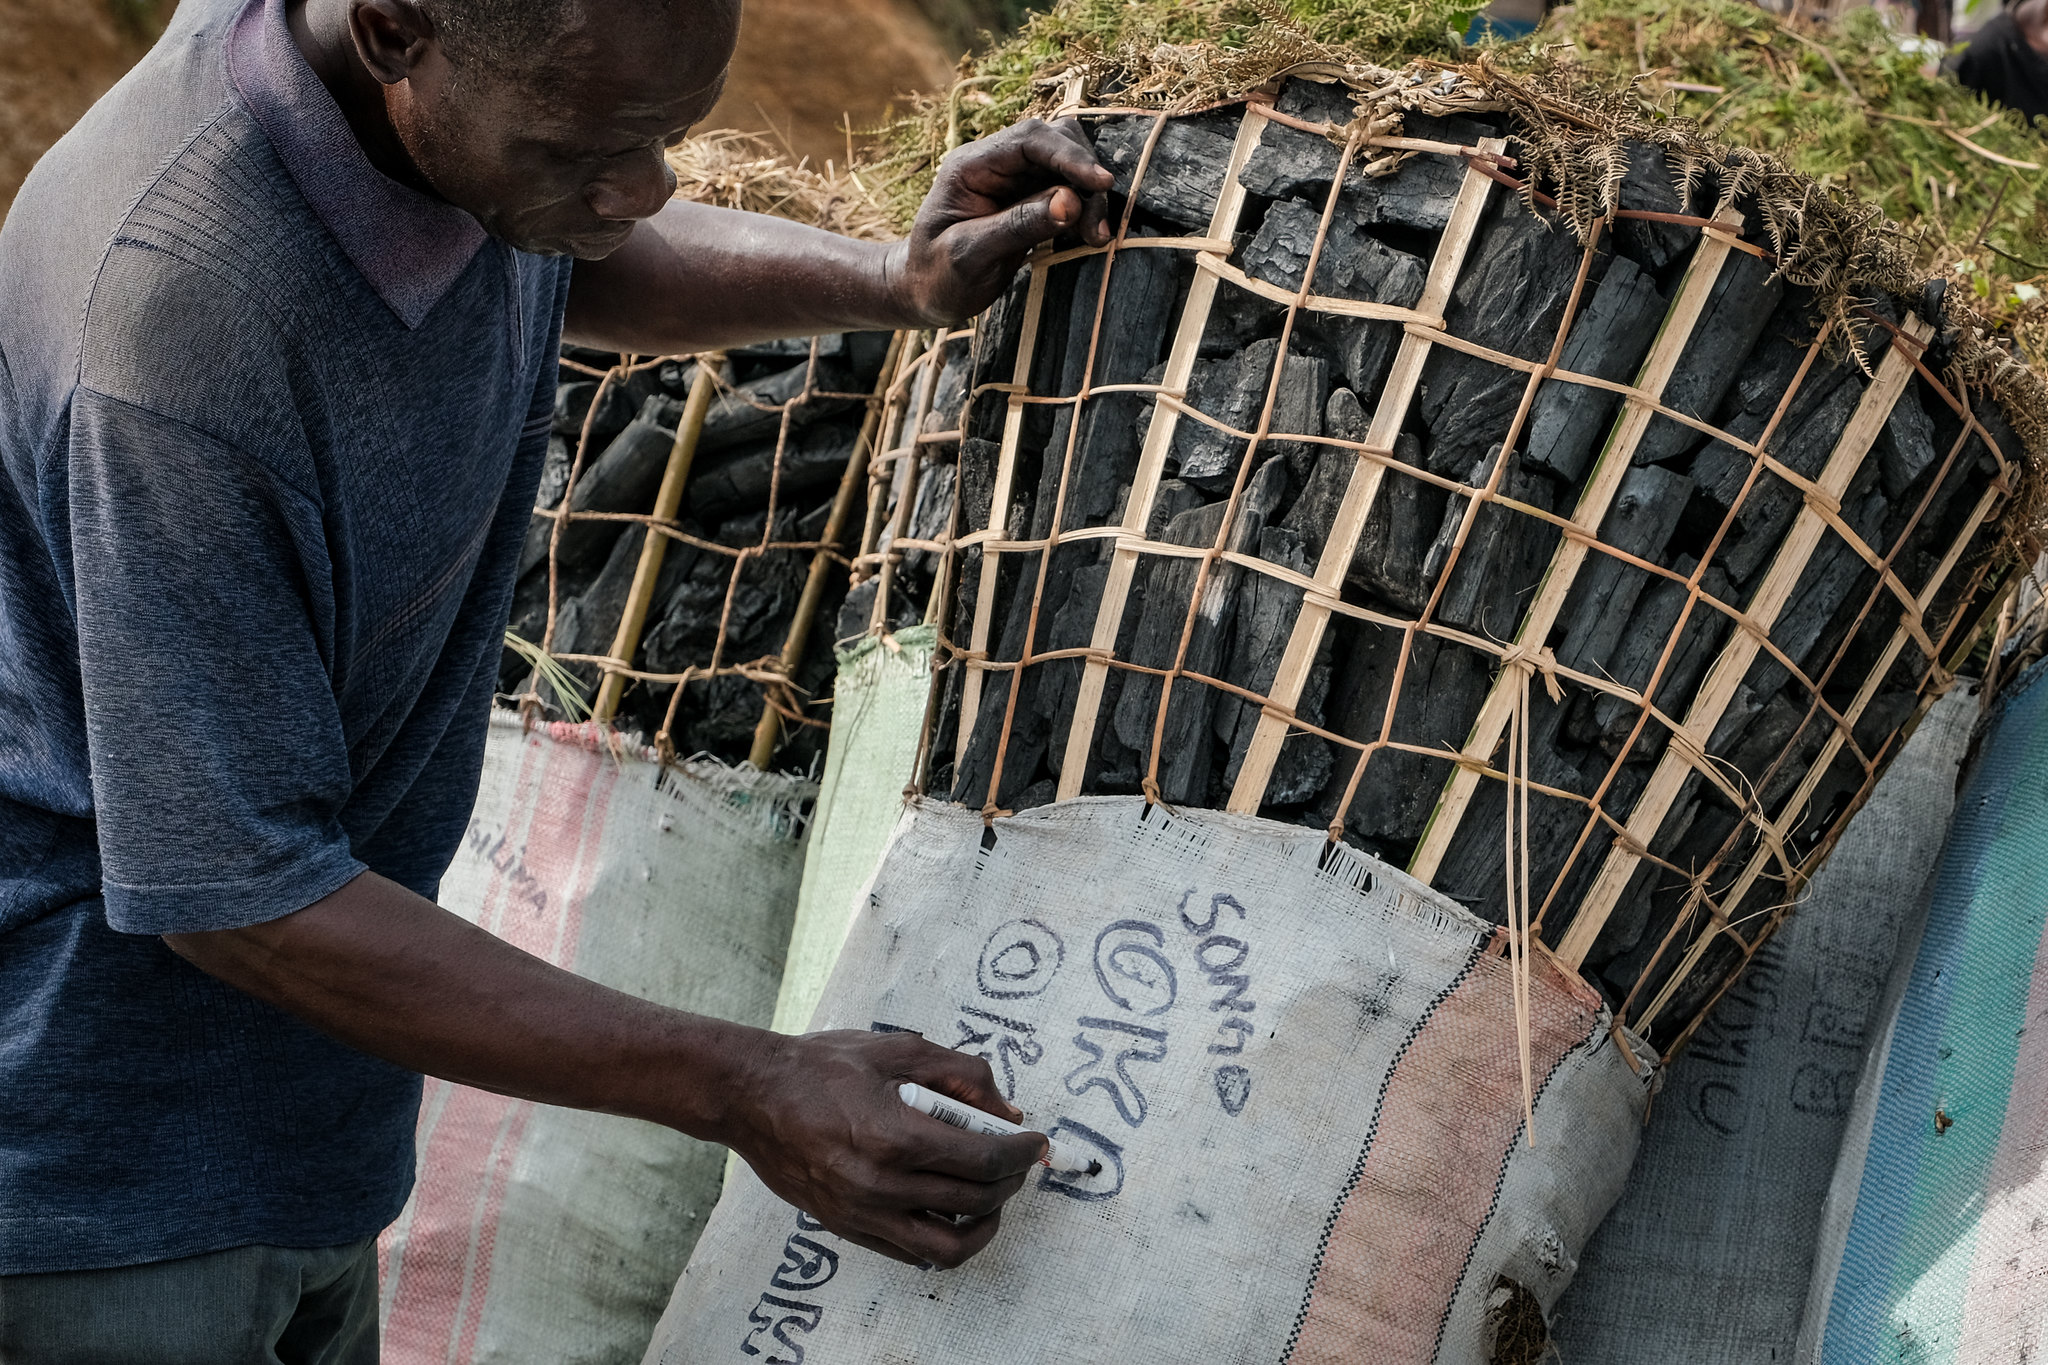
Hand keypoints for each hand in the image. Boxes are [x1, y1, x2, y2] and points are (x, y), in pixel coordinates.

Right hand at [722, 1028, 1048, 1267]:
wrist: (751, 1096)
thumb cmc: (822, 1066)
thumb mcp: (899, 1051)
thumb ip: (961, 1074)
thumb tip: (1006, 1110)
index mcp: (896, 1137)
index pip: (985, 1159)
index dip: (1023, 1152)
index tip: (1036, 1142)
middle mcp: (880, 1186)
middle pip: (975, 1201)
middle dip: (1011, 1181)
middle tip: (1018, 1160)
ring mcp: (862, 1214)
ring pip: (948, 1246)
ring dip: (984, 1223)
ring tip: (992, 1195)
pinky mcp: (847, 1229)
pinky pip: (912, 1253)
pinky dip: (944, 1237)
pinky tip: (951, 1208)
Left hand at [887, 117, 1114, 325]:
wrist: (922, 294)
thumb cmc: (936, 276)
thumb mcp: (970, 255)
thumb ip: (1017, 225)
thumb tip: (1070, 201)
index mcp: (971, 165)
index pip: (1030, 139)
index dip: (1070, 156)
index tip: (1101, 183)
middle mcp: (995, 164)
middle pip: (1057, 143)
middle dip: (1085, 178)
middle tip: (1096, 227)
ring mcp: (1013, 181)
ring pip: (1068, 168)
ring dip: (1090, 198)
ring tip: (1096, 238)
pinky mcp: (1029, 201)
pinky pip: (1068, 192)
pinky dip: (1085, 211)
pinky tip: (1089, 238)